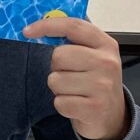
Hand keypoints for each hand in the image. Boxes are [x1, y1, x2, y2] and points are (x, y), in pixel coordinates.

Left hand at [22, 17, 128, 139]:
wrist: (112, 115)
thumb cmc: (95, 82)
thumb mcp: (93, 56)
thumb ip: (74, 40)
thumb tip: (42, 24)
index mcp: (106, 45)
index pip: (73, 26)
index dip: (47, 26)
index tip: (27, 31)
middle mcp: (107, 62)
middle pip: (59, 55)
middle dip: (56, 67)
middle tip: (68, 75)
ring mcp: (102, 86)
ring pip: (55, 80)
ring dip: (58, 89)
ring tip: (74, 91)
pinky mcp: (94, 107)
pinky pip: (59, 102)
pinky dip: (62, 105)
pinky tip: (75, 105)